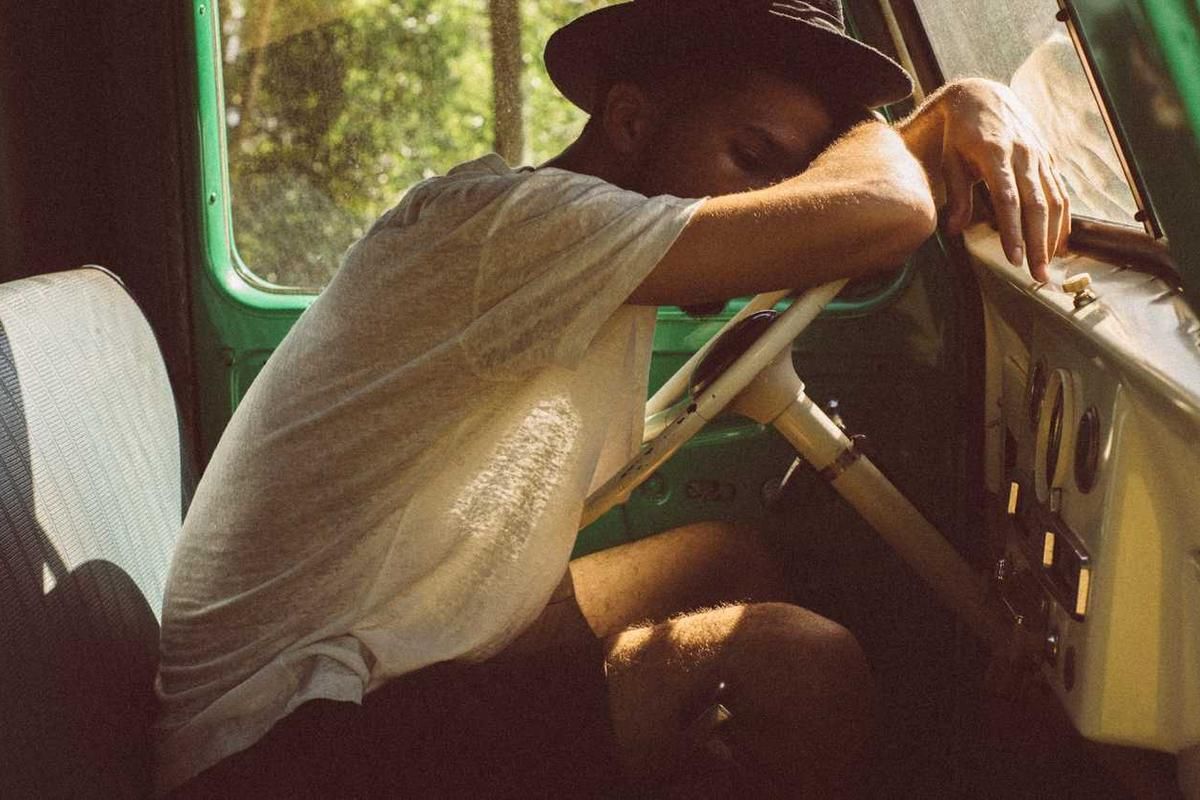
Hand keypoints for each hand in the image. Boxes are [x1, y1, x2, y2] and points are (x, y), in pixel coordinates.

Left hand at [901, 78, 1069, 280]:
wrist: (981, 95)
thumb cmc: (959, 133)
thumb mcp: (950, 159)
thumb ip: (957, 195)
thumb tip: (953, 231)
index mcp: (996, 153)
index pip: (1008, 199)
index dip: (1013, 231)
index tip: (1014, 259)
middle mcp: (1024, 154)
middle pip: (1036, 205)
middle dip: (1038, 243)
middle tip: (1037, 275)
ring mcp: (1040, 156)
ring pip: (1054, 200)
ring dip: (1053, 236)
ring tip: (1048, 266)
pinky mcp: (1048, 159)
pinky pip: (1060, 191)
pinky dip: (1062, 219)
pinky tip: (1060, 243)